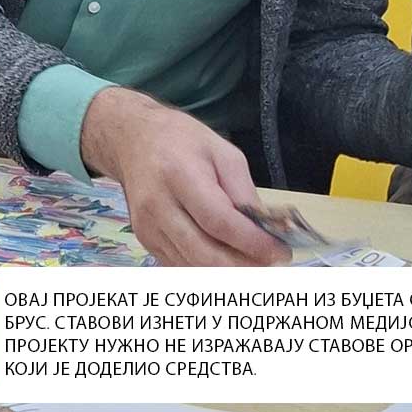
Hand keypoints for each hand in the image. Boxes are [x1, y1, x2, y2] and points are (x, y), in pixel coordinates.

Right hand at [79, 87, 288, 266]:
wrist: (132, 141)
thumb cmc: (180, 141)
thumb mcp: (223, 152)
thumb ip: (244, 192)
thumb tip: (265, 229)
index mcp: (178, 175)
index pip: (218, 222)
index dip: (252, 242)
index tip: (280, 251)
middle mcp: (157, 206)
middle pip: (204, 253)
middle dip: (244, 265)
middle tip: (270, 262)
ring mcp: (147, 227)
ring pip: (194, 266)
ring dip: (229, 271)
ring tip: (252, 259)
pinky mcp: (144, 240)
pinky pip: (181, 265)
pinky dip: (208, 268)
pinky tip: (226, 256)